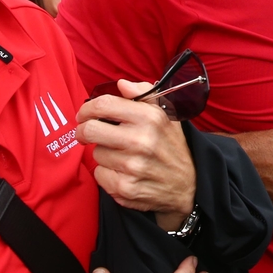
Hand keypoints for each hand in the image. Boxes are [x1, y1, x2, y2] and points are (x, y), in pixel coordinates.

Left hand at [78, 80, 195, 227]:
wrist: (189, 185)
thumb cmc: (172, 147)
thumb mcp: (166, 115)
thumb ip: (144, 94)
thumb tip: (122, 84)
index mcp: (149, 118)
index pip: (104, 105)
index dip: (88, 108)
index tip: (85, 114)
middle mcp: (140, 141)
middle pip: (90, 130)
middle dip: (83, 130)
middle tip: (87, 132)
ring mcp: (131, 166)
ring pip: (96, 153)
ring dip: (103, 153)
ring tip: (121, 155)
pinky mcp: (124, 188)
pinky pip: (99, 174)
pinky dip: (107, 173)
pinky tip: (123, 172)